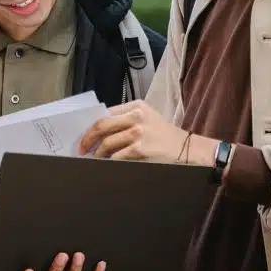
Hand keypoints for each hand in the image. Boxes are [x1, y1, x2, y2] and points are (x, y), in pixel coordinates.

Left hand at [79, 100, 216, 165]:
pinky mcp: (141, 148)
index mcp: (137, 106)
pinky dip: (109, 161)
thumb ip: (126, 120)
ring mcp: (139, 132)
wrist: (188, 149)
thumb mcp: (148, 119)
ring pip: (107, 142)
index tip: (84, 134)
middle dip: (88, 138)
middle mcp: (137, 116)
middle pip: (102, 125)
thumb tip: (99, 132)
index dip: (91, 124)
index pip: (106, 112)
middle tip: (81, 147)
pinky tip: (106, 163)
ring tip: (94, 158)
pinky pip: (117, 156)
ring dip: (97, 153)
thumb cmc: (165, 136)